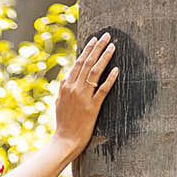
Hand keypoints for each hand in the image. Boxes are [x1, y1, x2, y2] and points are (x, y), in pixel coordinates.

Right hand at [53, 31, 118, 153]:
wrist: (65, 141)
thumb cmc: (63, 124)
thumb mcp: (58, 104)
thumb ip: (62, 90)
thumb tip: (65, 80)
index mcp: (65, 87)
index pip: (77, 63)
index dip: (87, 50)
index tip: (94, 40)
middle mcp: (74, 89)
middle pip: (87, 63)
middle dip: (97, 47)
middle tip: (106, 35)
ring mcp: (83, 97)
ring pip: (94, 72)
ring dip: (104, 57)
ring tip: (112, 46)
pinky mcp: (92, 107)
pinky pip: (102, 90)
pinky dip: (110, 79)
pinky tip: (117, 70)